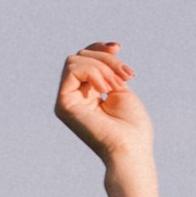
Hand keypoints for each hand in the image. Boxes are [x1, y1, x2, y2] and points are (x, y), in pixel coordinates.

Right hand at [56, 40, 158, 196]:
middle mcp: (73, 96)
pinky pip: (72, 69)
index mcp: (87, 94)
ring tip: (117, 86)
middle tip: (126, 77)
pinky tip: (105, 89)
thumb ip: (108, 71)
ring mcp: (66, 100)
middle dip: (106, 60)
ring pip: (75, 60)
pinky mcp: (63, 104)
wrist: (130, 150)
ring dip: (102, 67)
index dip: (100, 49)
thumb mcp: (121, 90)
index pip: (85, 59)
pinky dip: (93, 72)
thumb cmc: (132, 128)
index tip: (118, 47)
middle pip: (81, 56)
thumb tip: (106, 50)